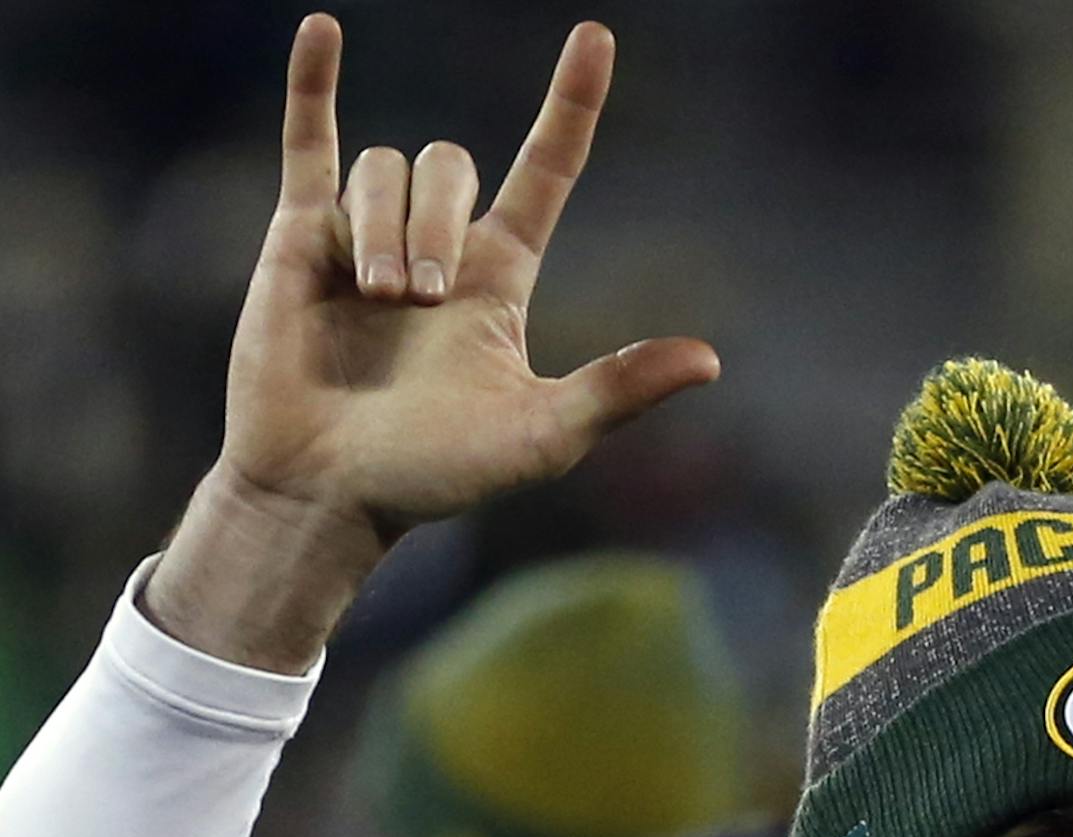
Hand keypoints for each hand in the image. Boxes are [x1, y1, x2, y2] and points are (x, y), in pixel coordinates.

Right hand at [147, 14, 718, 668]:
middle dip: (435, 221)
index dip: (570, 107)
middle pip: (450, 162)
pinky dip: (313, 86)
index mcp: (501, 280)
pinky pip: (312, 143)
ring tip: (374, 298)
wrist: (326, 491)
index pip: (547, 173)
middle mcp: (439, 248)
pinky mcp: (298, 237)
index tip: (595, 39)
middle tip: (418, 301)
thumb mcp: (542, 435)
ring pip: (384, 166)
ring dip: (384, 227)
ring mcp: (367, 238)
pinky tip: (323, 32)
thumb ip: (617, 389)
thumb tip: (710, 362)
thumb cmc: (436, 476)